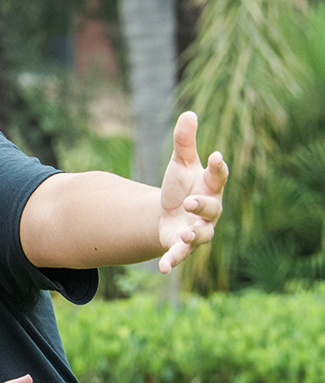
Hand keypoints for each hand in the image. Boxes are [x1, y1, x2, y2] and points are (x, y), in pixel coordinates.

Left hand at [157, 111, 228, 273]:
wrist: (168, 214)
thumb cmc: (181, 185)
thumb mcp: (179, 163)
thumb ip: (184, 142)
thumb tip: (188, 113)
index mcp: (209, 187)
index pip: (218, 176)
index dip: (219, 167)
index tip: (216, 156)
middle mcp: (208, 210)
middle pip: (211, 209)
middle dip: (202, 206)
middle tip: (190, 202)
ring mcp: (197, 230)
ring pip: (201, 235)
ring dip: (193, 236)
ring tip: (184, 235)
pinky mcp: (181, 245)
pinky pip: (180, 255)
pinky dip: (172, 261)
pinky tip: (163, 268)